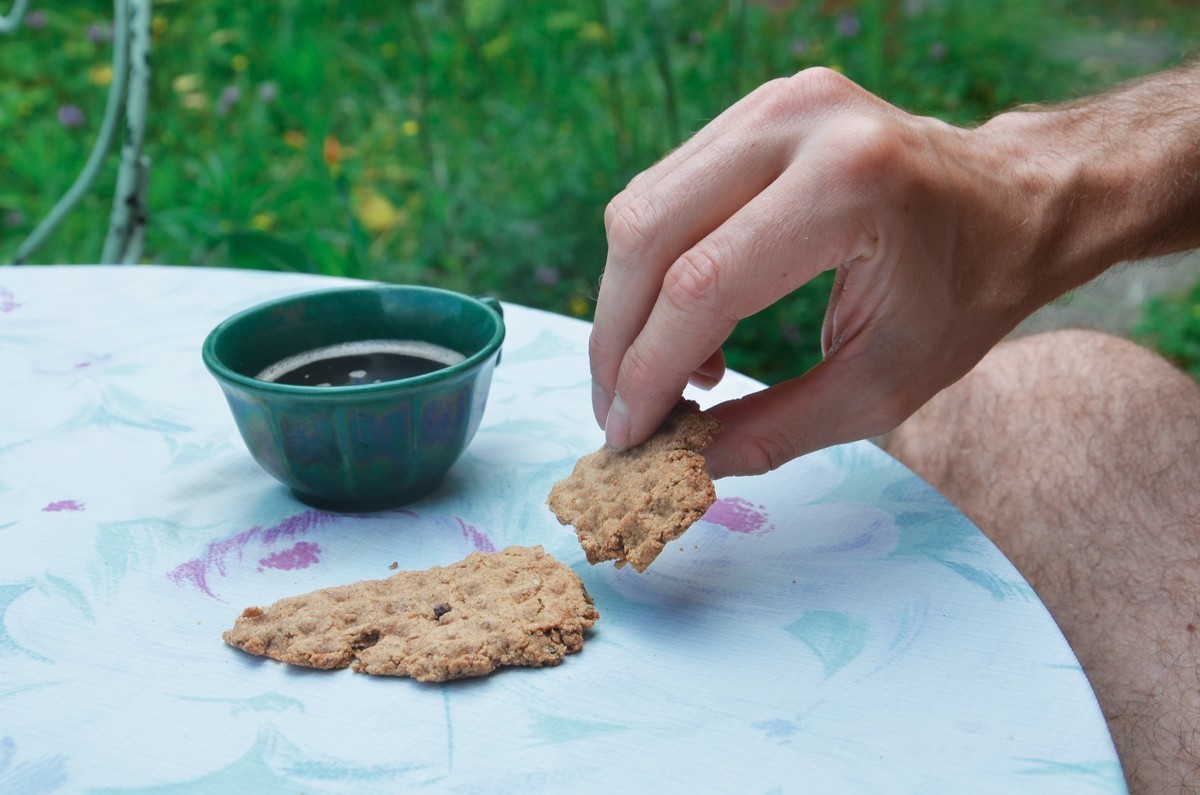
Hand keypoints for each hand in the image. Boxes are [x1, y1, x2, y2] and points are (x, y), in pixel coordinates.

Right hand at [589, 67, 1078, 476]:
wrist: (1014, 198)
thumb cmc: (964, 294)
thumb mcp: (884, 385)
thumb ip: (778, 429)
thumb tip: (686, 462)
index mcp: (849, 186)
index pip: (701, 286)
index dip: (647, 370)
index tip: (627, 433)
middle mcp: (799, 123)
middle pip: (648, 235)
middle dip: (617, 339)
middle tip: (621, 410)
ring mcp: (772, 102)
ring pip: (641, 208)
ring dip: (629, 304)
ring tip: (669, 372)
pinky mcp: (756, 108)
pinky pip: (665, 190)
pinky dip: (654, 265)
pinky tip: (689, 320)